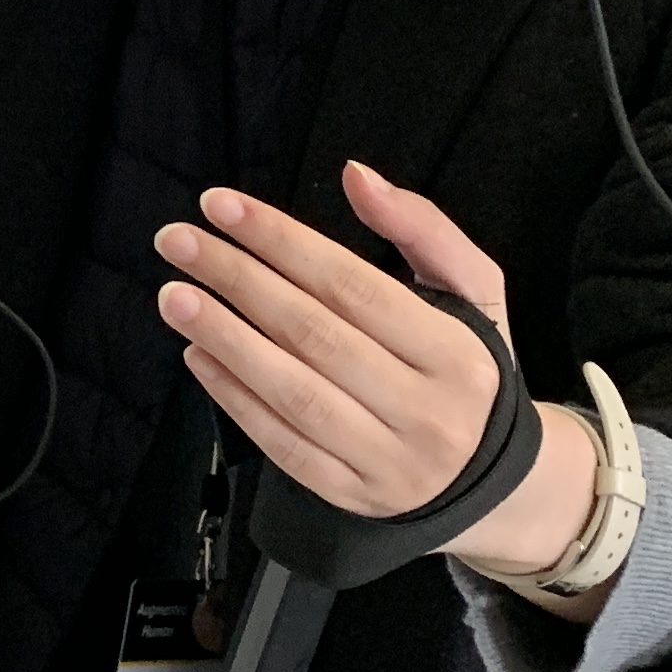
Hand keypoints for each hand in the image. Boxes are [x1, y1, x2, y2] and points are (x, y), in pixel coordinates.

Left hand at [156, 161, 592, 582]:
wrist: (497, 480)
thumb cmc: (469, 367)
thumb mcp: (473, 292)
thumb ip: (422, 227)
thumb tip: (357, 175)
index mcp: (456, 354)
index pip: (353, 286)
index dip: (282, 241)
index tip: (221, 205)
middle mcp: (425, 411)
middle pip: (314, 334)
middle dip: (238, 280)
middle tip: (178, 242)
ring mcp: (387, 461)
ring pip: (292, 393)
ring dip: (224, 338)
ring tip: (174, 295)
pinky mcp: (351, 495)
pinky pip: (282, 446)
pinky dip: (234, 398)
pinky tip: (198, 355)